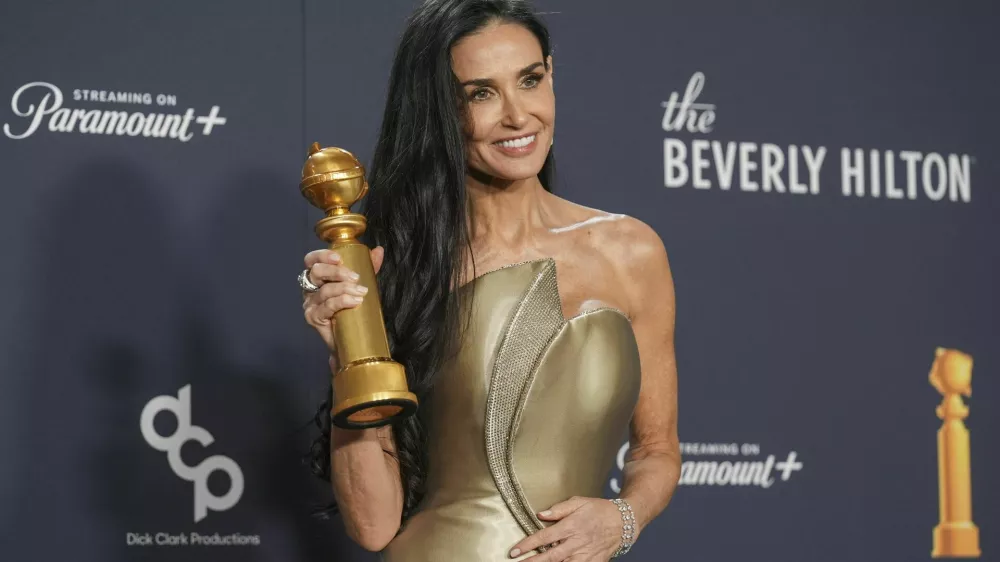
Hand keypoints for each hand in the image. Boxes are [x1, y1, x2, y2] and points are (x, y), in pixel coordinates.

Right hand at [302, 245, 384, 352]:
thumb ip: (368, 268)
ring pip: (325, 290)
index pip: (312, 260)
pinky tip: (355, 302)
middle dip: (337, 272)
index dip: (322, 256)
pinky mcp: (313, 318)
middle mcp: (310, 289)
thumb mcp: (361, 284)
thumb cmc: (353, 310)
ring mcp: (310, 304)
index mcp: (318, 278)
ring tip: (362, 293)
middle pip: (316, 272)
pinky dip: (342, 301)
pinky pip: (327, 306)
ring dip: (345, 289)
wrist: (352, 339)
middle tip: (356, 278)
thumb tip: (379, 250)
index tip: (339, 258)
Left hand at [508, 496, 624, 560]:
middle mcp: (577, 543)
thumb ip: (559, 509)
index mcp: (571, 526)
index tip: (514, 551)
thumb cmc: (599, 510)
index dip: (528, 545)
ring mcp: (585, 555)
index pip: (544, 537)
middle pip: (550, 557)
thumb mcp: (579, 502)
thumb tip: (541, 514)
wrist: (624, 521)